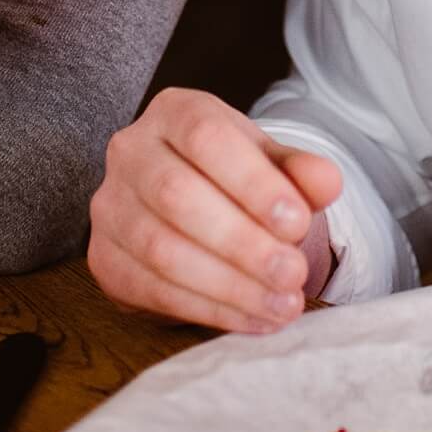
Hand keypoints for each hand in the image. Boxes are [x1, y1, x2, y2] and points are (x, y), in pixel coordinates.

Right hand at [88, 88, 341, 333]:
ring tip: (281, 303)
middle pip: (177, 196)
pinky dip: (209, 310)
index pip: (206, 137)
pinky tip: (253, 318)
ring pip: (162, 249)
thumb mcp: (271, 164)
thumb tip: (328, 182)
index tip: (297, 221)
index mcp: (174, 112)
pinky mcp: (104, 260)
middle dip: (243, 242)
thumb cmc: (233, 177)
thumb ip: (299, 170)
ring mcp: (109, 207)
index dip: (251, 181)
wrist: (188, 207)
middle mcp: (130, 151)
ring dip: (229, 285)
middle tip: (293, 273)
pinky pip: (153, 290)